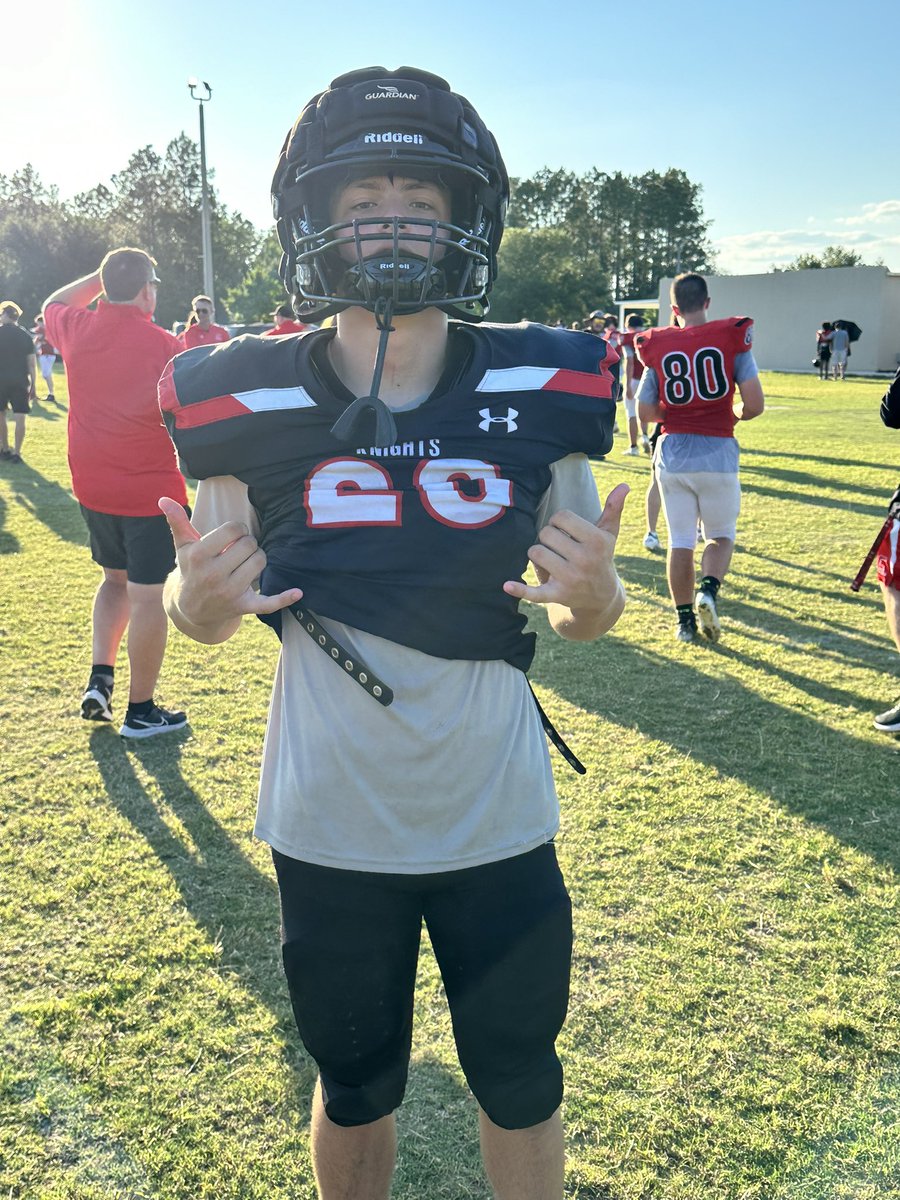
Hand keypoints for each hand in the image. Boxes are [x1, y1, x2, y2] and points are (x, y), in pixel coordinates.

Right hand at [158, 496, 301, 628]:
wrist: (191, 608)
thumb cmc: (190, 570)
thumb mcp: (182, 547)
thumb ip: (177, 522)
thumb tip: (164, 499)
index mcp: (199, 557)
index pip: (233, 530)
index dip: (237, 530)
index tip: (232, 536)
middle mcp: (213, 576)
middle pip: (250, 545)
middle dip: (248, 544)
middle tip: (239, 550)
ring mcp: (229, 593)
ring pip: (260, 562)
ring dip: (258, 558)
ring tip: (246, 562)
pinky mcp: (243, 607)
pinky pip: (268, 603)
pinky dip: (284, 598)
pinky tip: (298, 592)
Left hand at [503, 483, 628, 614]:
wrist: (601, 597)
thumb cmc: (602, 557)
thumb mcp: (609, 534)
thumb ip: (614, 508)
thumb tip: (624, 485)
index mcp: (597, 541)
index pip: (560, 517)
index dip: (559, 522)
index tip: (567, 532)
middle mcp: (584, 560)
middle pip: (545, 534)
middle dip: (548, 538)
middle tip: (559, 548)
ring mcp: (570, 579)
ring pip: (535, 552)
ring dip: (538, 554)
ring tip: (552, 560)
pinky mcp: (557, 595)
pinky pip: (535, 592)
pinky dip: (521, 590)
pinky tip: (507, 585)